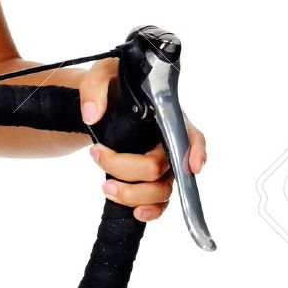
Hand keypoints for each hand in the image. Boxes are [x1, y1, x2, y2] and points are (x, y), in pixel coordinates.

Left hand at [79, 57, 207, 221]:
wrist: (101, 102)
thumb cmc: (111, 86)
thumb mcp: (101, 75)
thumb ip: (94, 88)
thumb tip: (91, 114)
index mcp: (167, 116)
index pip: (190, 135)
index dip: (196, 152)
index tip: (192, 166)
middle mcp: (169, 142)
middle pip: (163, 168)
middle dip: (127, 169)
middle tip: (96, 154)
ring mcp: (162, 164)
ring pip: (161, 190)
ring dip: (132, 194)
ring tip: (104, 186)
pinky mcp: (149, 179)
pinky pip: (159, 203)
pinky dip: (150, 211)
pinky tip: (135, 213)